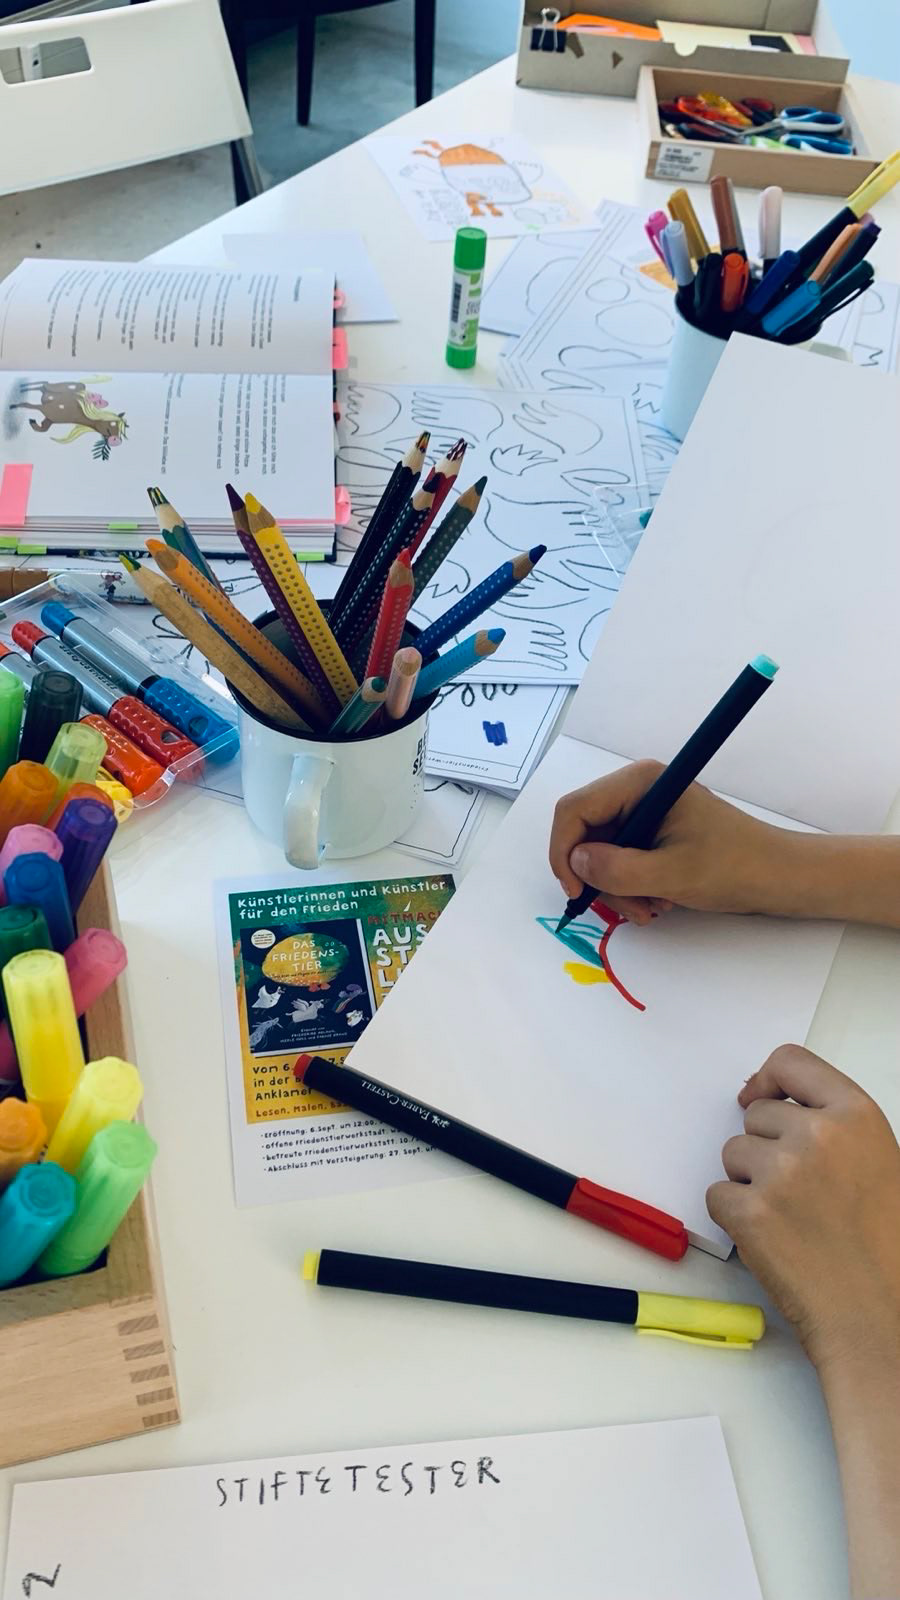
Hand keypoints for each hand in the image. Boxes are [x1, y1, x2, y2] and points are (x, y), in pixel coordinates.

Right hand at [549, 760, 797, 924]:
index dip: (565, 851)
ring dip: (617, 888)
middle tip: (628, 909)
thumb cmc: (734, 867)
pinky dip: (630, 886)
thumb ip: (617, 869)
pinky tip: (656, 900)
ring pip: (600, 852)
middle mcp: (638, 790)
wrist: (778, 877)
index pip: (575, 809)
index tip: (577, 893)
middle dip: (598, 877)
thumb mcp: (671, 875)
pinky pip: (621, 858)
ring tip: (649, 910)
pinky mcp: (653, 831)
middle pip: (585, 832)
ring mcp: (645, 810)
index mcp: (641, 782)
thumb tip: (577, 862)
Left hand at [707, 1047, 899, 1374]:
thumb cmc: (882, 1246)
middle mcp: (818, 1134)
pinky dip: (734, 1216)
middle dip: (765, 1147)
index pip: (791, 1061)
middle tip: (799, 1193)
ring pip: (732, 1153)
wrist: (876, 1316)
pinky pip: (716, 1194)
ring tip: (791, 1219)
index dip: (768, 1079)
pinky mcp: (749, 1211)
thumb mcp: (877, 1160)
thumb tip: (762, 1097)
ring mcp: (781, 1172)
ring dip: (748, 1182)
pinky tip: (772, 1240)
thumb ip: (831, 1125)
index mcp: (856, 1115)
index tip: (758, 1096)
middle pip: (755, 1115)